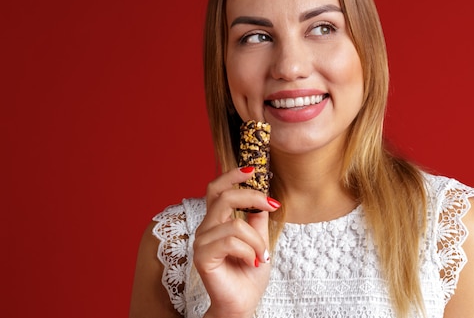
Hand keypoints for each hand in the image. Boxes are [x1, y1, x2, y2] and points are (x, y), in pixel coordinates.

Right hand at [193, 167, 280, 317]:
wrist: (243, 303)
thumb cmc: (249, 272)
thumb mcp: (259, 238)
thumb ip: (257, 217)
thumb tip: (263, 194)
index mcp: (217, 221)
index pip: (217, 188)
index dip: (231, 175)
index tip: (253, 170)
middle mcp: (206, 228)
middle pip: (224, 196)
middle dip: (252, 197)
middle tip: (272, 205)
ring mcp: (201, 242)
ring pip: (234, 223)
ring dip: (256, 240)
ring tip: (261, 256)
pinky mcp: (202, 257)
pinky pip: (230, 241)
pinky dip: (248, 251)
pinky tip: (252, 262)